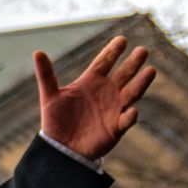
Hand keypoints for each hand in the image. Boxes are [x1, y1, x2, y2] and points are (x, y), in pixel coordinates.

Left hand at [36, 35, 155, 160]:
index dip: (113, 51)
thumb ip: (46, 74)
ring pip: (131, 93)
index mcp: (91, 81)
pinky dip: (130, 116)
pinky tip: (133, 111)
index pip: (104, 62)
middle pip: (124, 74)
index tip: (122, 39)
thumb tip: (37, 51)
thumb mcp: (50, 96)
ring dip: (141, 83)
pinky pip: (126, 120)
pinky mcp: (116, 127)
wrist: (61, 147)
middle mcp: (107, 92)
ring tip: (150, 71)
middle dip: (133, 63)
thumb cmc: (56, 120)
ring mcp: (114, 108)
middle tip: (142, 50)